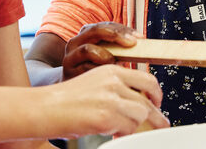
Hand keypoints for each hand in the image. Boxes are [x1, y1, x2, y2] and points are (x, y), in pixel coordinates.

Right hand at [46, 64, 168, 137]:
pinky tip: (112, 132)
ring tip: (122, 129)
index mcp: (112, 71)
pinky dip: (122, 133)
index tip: (157, 102)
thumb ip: (116, 88)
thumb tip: (138, 104)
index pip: (146, 79)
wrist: (44, 108)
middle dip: (157, 114)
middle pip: (149, 99)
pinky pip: (127, 129)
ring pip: (141, 115)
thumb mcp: (95, 83)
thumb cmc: (66, 101)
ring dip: (134, 125)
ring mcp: (111, 99)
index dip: (156, 93)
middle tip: (161, 123)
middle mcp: (114, 81)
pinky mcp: (106, 117)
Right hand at [62, 22, 141, 80]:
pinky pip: (83, 68)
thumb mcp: (107, 57)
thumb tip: (143, 49)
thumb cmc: (93, 70)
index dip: (124, 29)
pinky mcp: (67, 71)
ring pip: (87, 48)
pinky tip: (104, 76)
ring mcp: (70, 55)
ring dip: (105, 56)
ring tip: (115, 63)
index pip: (108, 25)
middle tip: (132, 43)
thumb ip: (120, 50)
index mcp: (88, 33)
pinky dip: (96, 71)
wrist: (71, 90)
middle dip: (116, 35)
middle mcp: (77, 41)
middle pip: (96, 30)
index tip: (140, 38)